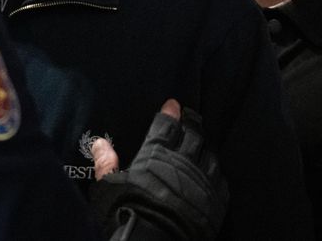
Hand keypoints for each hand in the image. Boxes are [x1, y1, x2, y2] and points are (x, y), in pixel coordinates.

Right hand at [91, 99, 228, 240]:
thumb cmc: (126, 216)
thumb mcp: (108, 189)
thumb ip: (107, 165)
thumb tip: (100, 144)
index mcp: (156, 156)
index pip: (167, 125)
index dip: (170, 113)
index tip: (172, 105)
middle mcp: (183, 164)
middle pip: (193, 135)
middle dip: (191, 124)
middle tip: (189, 119)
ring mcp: (202, 183)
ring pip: (210, 156)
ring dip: (204, 149)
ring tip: (200, 147)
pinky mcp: (215, 204)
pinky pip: (221, 181)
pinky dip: (215, 174)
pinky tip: (210, 174)